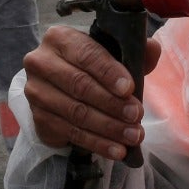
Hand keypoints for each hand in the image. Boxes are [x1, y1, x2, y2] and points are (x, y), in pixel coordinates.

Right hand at [21, 25, 159, 162]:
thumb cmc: (90, 65)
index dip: (108, 72)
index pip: (85, 54)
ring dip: (108, 128)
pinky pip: (71, 132)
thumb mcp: (112, 52)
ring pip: (76, 113)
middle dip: (112, 104)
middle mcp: (41, 62)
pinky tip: (117, 150)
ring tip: (132, 136)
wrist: (61, 86)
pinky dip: (97, 143)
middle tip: (136, 116)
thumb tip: (152, 49)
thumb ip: (132, 49)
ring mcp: (36, 91)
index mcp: (59, 38)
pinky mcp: (38, 117)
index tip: (129, 89)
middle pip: (79, 85)